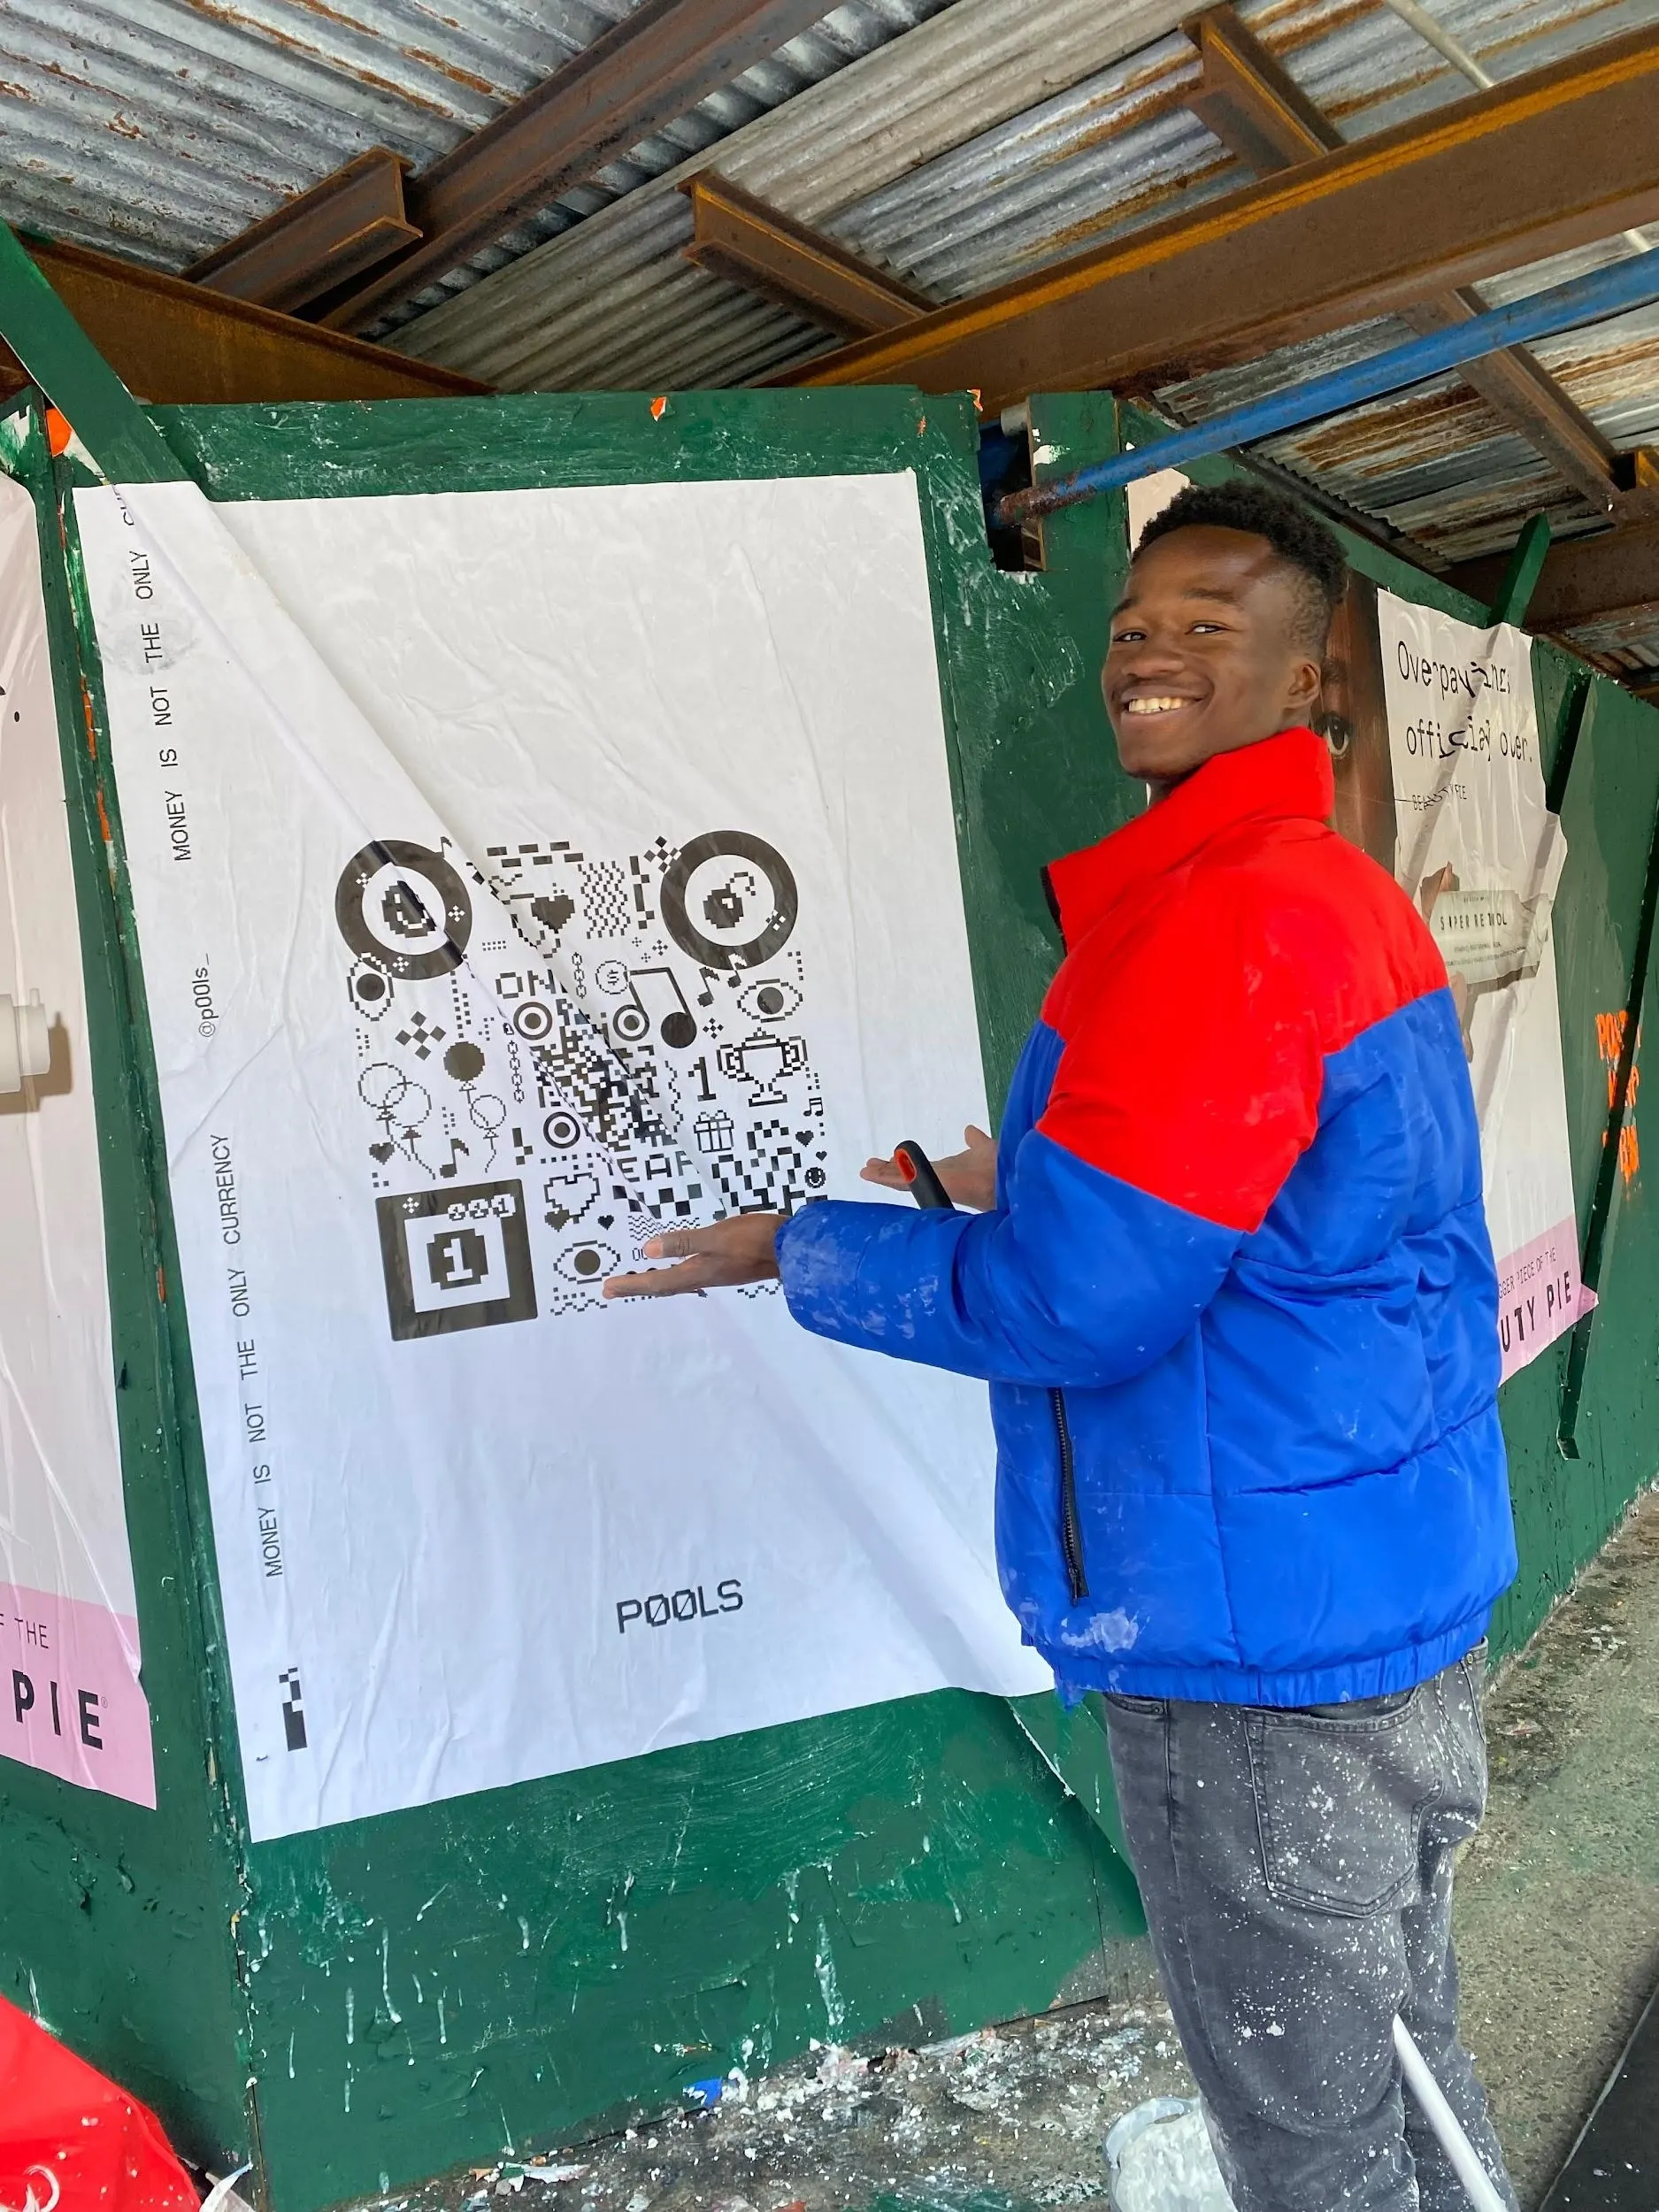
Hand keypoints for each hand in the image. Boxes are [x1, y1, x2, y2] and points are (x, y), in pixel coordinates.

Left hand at [603, 1212, 784, 1298]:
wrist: (793, 1249)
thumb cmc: (755, 1239)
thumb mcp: (717, 1236)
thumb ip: (684, 1241)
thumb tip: (647, 1250)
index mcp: (698, 1271)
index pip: (656, 1281)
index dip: (631, 1284)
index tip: (607, 1288)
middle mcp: (703, 1276)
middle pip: (664, 1285)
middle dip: (638, 1286)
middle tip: (613, 1288)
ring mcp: (716, 1273)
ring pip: (676, 1282)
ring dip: (654, 1283)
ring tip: (638, 1282)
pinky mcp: (727, 1267)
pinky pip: (690, 1276)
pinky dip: (674, 1276)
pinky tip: (678, 1272)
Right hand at [860, 1125, 996, 1211]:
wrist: (1007, 1179)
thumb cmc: (999, 1167)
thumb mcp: (983, 1147)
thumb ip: (974, 1140)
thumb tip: (968, 1130)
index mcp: (946, 1170)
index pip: (919, 1168)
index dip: (903, 1164)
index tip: (889, 1158)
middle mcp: (936, 1178)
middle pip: (906, 1175)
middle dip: (887, 1171)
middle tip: (868, 1167)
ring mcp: (933, 1182)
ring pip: (902, 1179)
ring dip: (883, 1175)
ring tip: (864, 1170)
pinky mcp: (932, 1184)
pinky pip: (906, 1181)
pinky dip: (888, 1177)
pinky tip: (872, 1173)